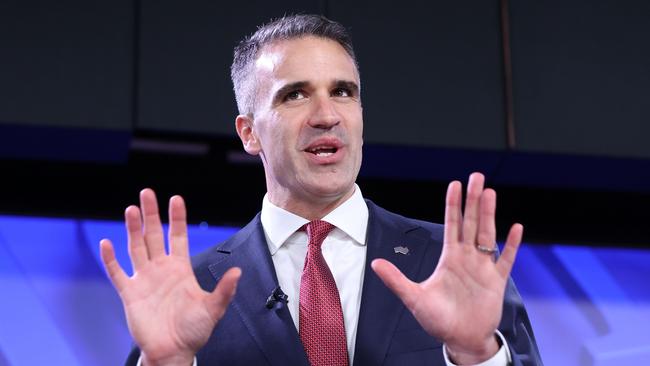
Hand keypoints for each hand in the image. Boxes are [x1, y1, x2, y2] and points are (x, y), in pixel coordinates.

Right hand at [100, 189, 240, 365]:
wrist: (174, 351)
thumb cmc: (194, 331)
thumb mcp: (213, 309)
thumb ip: (224, 290)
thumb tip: (237, 272)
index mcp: (180, 268)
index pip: (177, 236)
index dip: (176, 218)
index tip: (175, 198)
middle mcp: (161, 269)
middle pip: (153, 235)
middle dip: (151, 214)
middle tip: (147, 192)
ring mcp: (144, 279)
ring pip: (136, 248)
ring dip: (132, 229)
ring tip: (131, 209)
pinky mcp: (130, 293)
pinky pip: (117, 273)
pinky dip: (111, 259)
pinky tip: (107, 243)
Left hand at [372, 172, 521, 364]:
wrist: (460, 340)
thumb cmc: (438, 320)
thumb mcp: (414, 298)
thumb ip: (396, 280)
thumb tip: (375, 263)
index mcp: (450, 258)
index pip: (452, 225)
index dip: (453, 204)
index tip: (455, 184)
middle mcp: (468, 258)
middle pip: (471, 223)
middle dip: (474, 200)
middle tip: (478, 176)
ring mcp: (483, 268)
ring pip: (488, 235)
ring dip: (489, 215)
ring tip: (491, 193)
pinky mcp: (496, 282)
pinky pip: (506, 260)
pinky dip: (512, 245)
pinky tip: (516, 228)